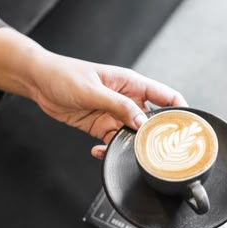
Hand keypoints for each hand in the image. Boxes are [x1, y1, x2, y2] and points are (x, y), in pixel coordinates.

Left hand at [31, 54, 186, 156]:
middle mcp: (128, 100)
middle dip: (154, 136)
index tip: (187, 128)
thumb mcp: (93, 90)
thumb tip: (141, 122)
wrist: (39, 82)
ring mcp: (115, 115)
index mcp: (132, 84)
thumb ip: (118, 106)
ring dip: (128, 146)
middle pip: (152, 121)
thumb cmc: (65, 75)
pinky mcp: (101, 126)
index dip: (181, 111)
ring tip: (122, 153)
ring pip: (132, 136)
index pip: (166, 97)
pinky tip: (99, 150)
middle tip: (154, 151)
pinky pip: (112, 142)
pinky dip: (107, 150)